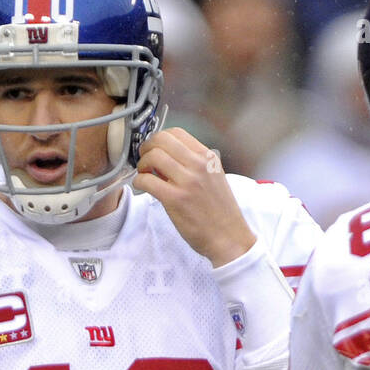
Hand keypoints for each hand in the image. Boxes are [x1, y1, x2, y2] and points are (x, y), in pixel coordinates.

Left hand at [134, 127, 255, 266]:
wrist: (229, 237)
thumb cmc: (220, 212)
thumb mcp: (213, 178)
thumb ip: (193, 164)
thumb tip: (164, 157)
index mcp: (208, 157)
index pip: (176, 133)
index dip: (159, 139)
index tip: (155, 149)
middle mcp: (198, 165)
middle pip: (161, 140)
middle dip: (147, 148)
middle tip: (145, 160)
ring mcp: (187, 181)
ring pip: (153, 156)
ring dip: (142, 164)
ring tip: (145, 175)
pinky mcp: (175, 199)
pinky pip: (147, 180)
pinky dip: (139, 181)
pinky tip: (143, 187)